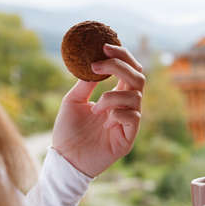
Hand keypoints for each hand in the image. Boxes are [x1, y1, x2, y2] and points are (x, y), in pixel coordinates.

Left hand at [52, 44, 144, 177]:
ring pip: (135, 96)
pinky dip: (117, 113)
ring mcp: (129, 121)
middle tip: (99, 63)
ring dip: (112, 97)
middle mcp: (125, 106)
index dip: (122, 56)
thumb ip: (86, 83)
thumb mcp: (73, 100)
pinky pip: (133, 116)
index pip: (129, 71)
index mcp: (115, 96)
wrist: (66, 158)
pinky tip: (104, 123)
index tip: (104, 46)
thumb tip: (93, 62)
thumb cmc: (68, 130)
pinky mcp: (129, 137)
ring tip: (95, 109)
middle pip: (138, 77)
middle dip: (120, 66)